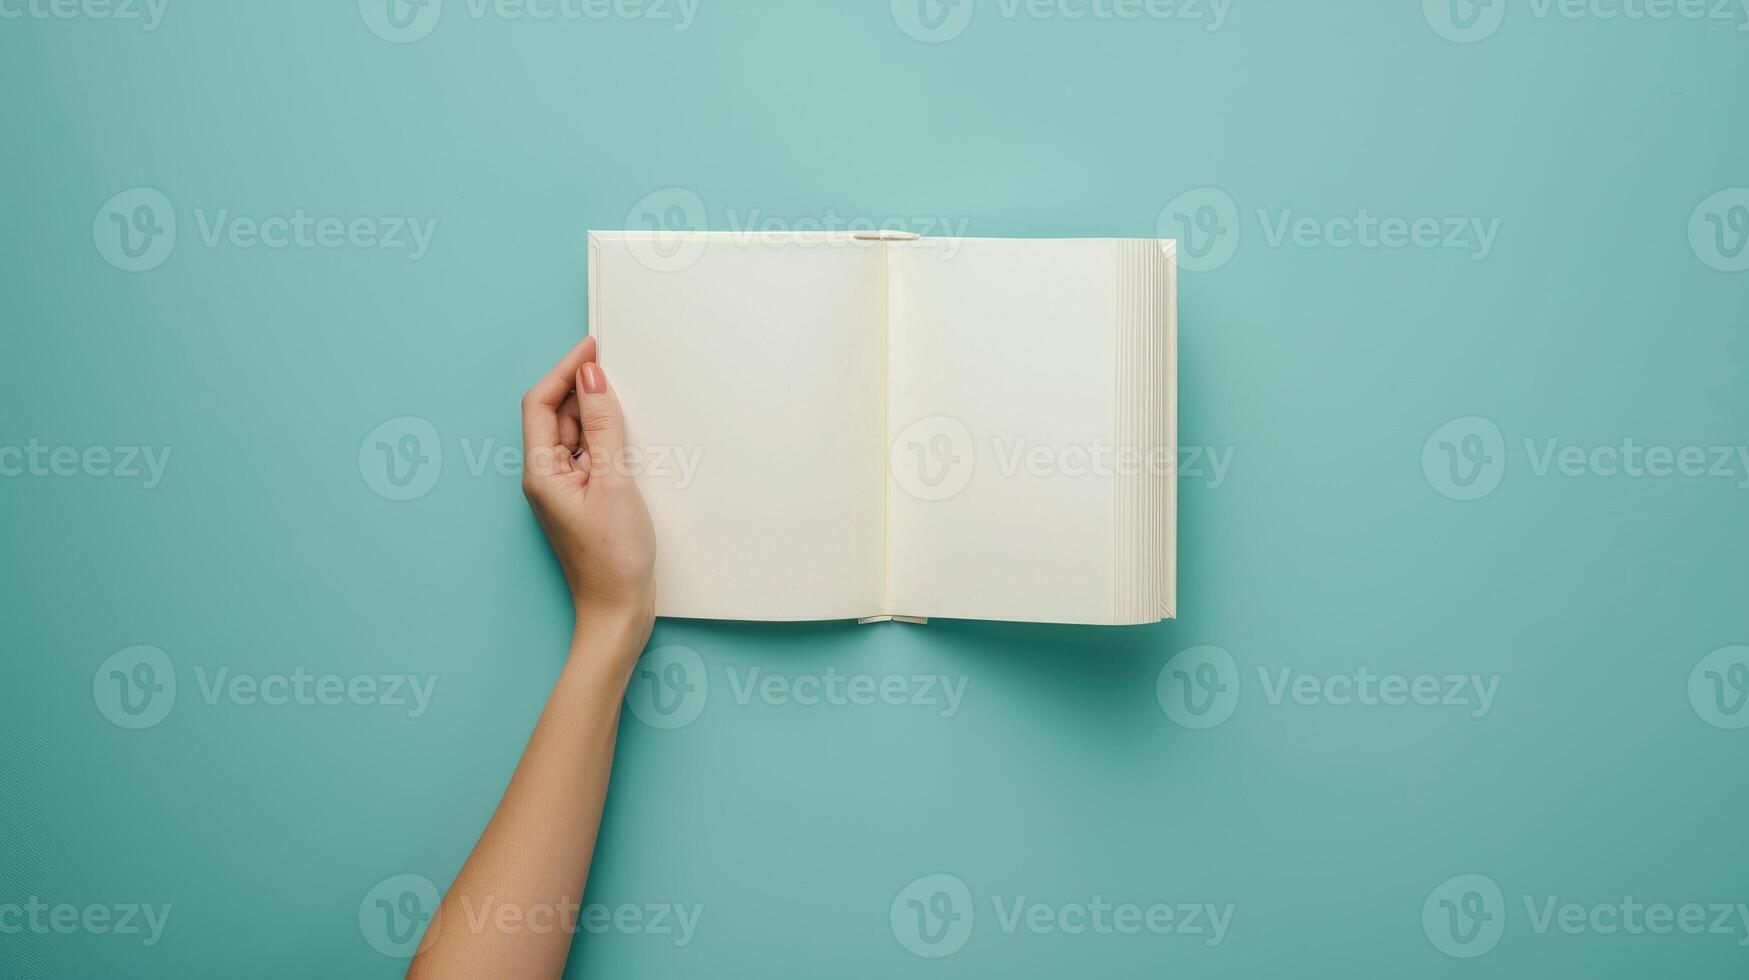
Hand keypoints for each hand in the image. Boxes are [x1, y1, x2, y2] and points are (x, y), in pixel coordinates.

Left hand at [521, 336, 656, 656]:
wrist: (618, 613)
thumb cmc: (613, 559)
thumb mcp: (614, 482)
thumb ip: (602, 426)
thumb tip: (592, 377)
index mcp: (540, 471)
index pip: (541, 402)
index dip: (565, 368)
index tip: (593, 345)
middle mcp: (544, 476)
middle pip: (556, 415)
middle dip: (582, 388)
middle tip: (617, 367)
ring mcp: (562, 489)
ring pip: (573, 434)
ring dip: (595, 414)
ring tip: (627, 401)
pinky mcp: (581, 499)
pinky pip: (587, 455)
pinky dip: (604, 439)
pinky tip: (627, 438)